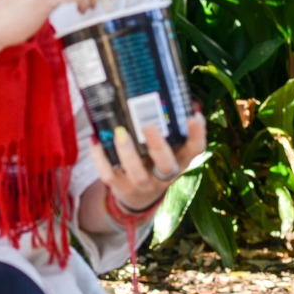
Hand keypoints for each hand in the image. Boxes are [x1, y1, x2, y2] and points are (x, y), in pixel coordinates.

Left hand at [90, 113, 207, 211]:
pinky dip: (101, 159)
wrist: (139, 198)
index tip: (194, 116)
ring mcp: (143, 184)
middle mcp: (164, 175)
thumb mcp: (169, 149)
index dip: (197, 135)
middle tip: (148, 124)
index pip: (195, 150)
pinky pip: (110, 176)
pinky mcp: (122, 188)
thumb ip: (172, 128)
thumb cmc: (155, 163)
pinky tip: (96, 140)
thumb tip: (178, 96)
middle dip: (157, 145)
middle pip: (165, 165)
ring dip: (128, 153)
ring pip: (137, 174)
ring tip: (119, 132)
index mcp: (180, 161)